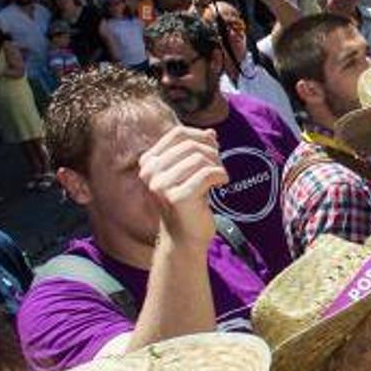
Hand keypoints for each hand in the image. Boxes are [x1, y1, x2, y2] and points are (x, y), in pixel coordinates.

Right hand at [138, 126, 227, 247]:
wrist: (183, 237)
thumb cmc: (188, 203)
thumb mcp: (189, 172)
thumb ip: (196, 151)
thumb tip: (211, 133)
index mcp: (149, 162)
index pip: (178, 134)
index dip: (200, 136)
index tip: (213, 148)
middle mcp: (150, 173)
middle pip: (191, 145)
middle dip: (212, 152)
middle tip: (219, 167)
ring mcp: (162, 186)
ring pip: (200, 158)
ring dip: (217, 165)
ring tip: (219, 177)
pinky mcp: (178, 198)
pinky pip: (208, 174)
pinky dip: (221, 175)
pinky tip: (222, 183)